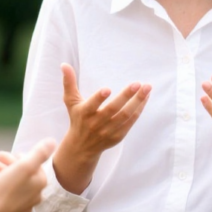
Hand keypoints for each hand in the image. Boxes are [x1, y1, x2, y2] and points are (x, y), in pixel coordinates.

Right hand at [0, 139, 55, 211]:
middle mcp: (36, 197)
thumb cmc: (6, 188)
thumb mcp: (25, 165)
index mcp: (40, 183)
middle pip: (26, 175)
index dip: (22, 157)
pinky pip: (8, 198)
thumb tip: (53, 141)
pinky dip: (2, 190)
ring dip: (6, 176)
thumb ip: (40, 153)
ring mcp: (24, 208)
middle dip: (13, 165)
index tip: (11, 156)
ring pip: (17, 186)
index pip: (34, 164)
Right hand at [53, 63, 150, 193]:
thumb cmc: (77, 119)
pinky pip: (131, 122)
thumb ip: (69, 83)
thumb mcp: (71, 102)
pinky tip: (145, 98)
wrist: (82, 147)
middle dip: (126, 96)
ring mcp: (108, 131)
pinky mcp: (118, 136)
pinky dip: (139, 110)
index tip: (107, 89)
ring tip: (147, 88)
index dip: (98, 98)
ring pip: (125, 116)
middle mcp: (96, 124)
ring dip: (137, 102)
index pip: (91, 106)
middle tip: (138, 83)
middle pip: (113, 109)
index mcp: (84, 113)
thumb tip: (64, 64)